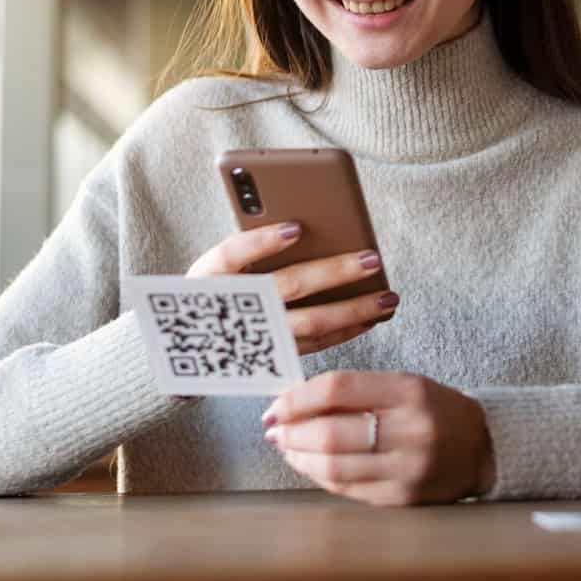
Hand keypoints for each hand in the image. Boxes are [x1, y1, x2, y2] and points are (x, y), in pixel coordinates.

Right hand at [186, 222, 398, 354]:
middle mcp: (231, 307)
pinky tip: (372, 317)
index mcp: (210, 274)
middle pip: (287, 286)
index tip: (295, 228)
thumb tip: (306, 222)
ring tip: (388, 296)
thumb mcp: (222, 263)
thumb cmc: (217, 288)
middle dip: (334, 272)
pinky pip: (315, 344)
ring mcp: (254, 337)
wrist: (192, 347)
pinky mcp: (272, 359)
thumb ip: (255, 243)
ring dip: (353, 309)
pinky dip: (346, 330)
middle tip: (372, 258)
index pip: (232, 253)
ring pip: (309, 323)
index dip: (262, 242)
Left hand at [262, 371, 495, 505]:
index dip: (298, 397)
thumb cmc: (436, 410)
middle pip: (331, 432)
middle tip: (275, 428)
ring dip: (299, 456)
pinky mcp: (402, 498)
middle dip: (292, 431)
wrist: (482, 447)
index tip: (277, 403)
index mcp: (410, 391)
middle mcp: (411, 429)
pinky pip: (347, 488)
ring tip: (287, 447)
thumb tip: (296, 401)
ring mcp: (407, 468)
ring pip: (333, 466)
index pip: (339, 388)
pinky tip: (311, 465)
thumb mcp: (405, 386)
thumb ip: (356, 390)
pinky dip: (320, 476)